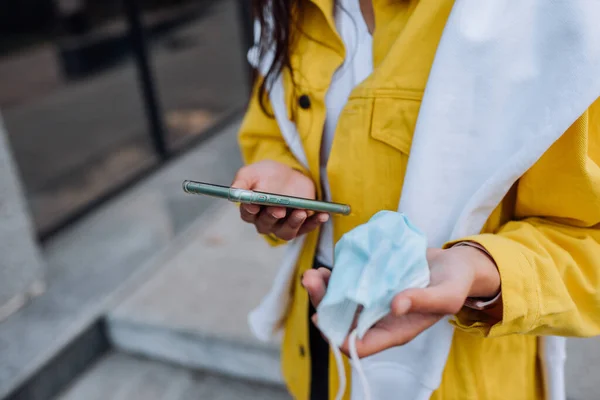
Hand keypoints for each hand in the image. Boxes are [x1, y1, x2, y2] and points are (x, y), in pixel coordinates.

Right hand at [232, 160, 328, 239]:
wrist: (291, 174)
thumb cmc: (268, 175)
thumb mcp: (253, 173)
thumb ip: (242, 182)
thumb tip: (234, 192)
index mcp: (251, 210)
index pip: (247, 214)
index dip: (250, 210)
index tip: (254, 205)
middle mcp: (265, 221)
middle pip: (266, 225)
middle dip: (272, 216)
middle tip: (279, 209)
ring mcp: (284, 225)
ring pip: (285, 232)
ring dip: (294, 223)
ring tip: (301, 212)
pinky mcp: (301, 224)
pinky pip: (307, 228)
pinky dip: (315, 223)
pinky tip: (322, 215)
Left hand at [303, 246, 500, 357]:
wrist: (455, 264)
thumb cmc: (455, 284)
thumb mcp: (447, 294)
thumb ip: (423, 301)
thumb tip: (396, 306)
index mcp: (395, 331)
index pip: (360, 346)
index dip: (337, 337)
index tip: (321, 318)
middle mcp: (379, 319)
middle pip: (342, 323)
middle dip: (322, 305)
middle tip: (310, 279)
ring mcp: (374, 302)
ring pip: (340, 304)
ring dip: (322, 291)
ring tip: (313, 272)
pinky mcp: (371, 284)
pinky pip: (347, 286)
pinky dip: (334, 278)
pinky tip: (328, 267)